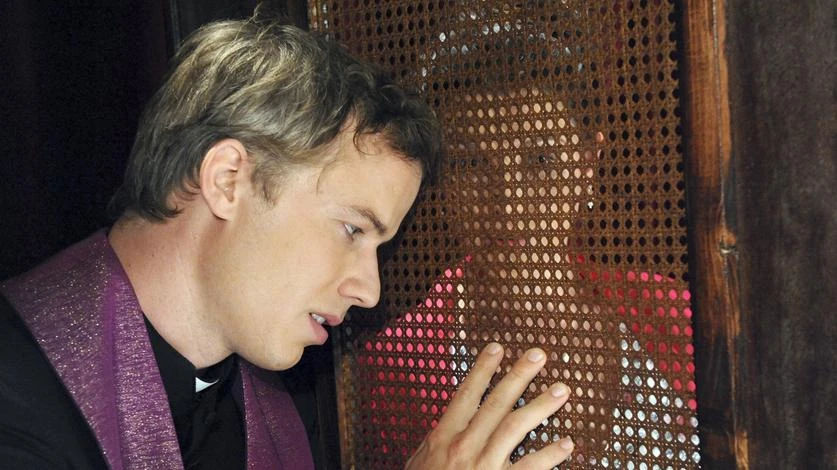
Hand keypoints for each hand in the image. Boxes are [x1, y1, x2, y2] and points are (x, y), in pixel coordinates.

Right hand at [406, 343, 572, 468]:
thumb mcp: (418, 463)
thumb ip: (434, 444)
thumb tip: (445, 425)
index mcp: (443, 437)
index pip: (466, 394)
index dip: (483, 369)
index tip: (497, 348)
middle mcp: (464, 447)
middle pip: (496, 403)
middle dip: (518, 376)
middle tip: (538, 356)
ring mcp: (484, 466)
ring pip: (516, 428)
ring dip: (541, 406)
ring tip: (561, 390)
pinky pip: (529, 468)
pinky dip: (549, 455)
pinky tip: (566, 444)